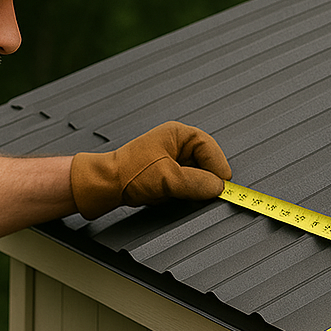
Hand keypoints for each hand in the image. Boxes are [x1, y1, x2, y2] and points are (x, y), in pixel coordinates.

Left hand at [70, 121, 232, 219]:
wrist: (106, 185)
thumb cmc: (129, 172)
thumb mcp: (169, 178)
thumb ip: (198, 183)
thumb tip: (219, 187)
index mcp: (178, 134)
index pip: (210, 149)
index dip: (218, 168)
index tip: (224, 186)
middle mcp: (176, 144)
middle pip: (205, 163)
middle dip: (203, 180)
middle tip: (204, 194)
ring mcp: (171, 160)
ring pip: (195, 176)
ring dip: (191, 188)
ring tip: (178, 193)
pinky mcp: (165, 175)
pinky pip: (184, 185)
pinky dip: (182, 193)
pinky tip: (170, 196)